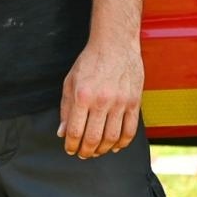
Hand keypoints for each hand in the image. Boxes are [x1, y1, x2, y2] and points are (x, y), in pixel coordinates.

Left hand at [58, 40, 143, 158]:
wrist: (115, 43)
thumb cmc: (90, 61)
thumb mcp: (70, 81)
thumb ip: (65, 108)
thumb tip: (62, 133)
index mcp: (82, 95)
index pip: (75, 131)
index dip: (71, 145)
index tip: (70, 149)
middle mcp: (102, 100)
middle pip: (93, 138)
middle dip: (86, 151)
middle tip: (83, 154)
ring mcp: (120, 102)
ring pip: (112, 138)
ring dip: (103, 149)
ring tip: (97, 151)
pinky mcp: (134, 101)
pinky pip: (130, 130)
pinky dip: (122, 143)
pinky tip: (115, 146)